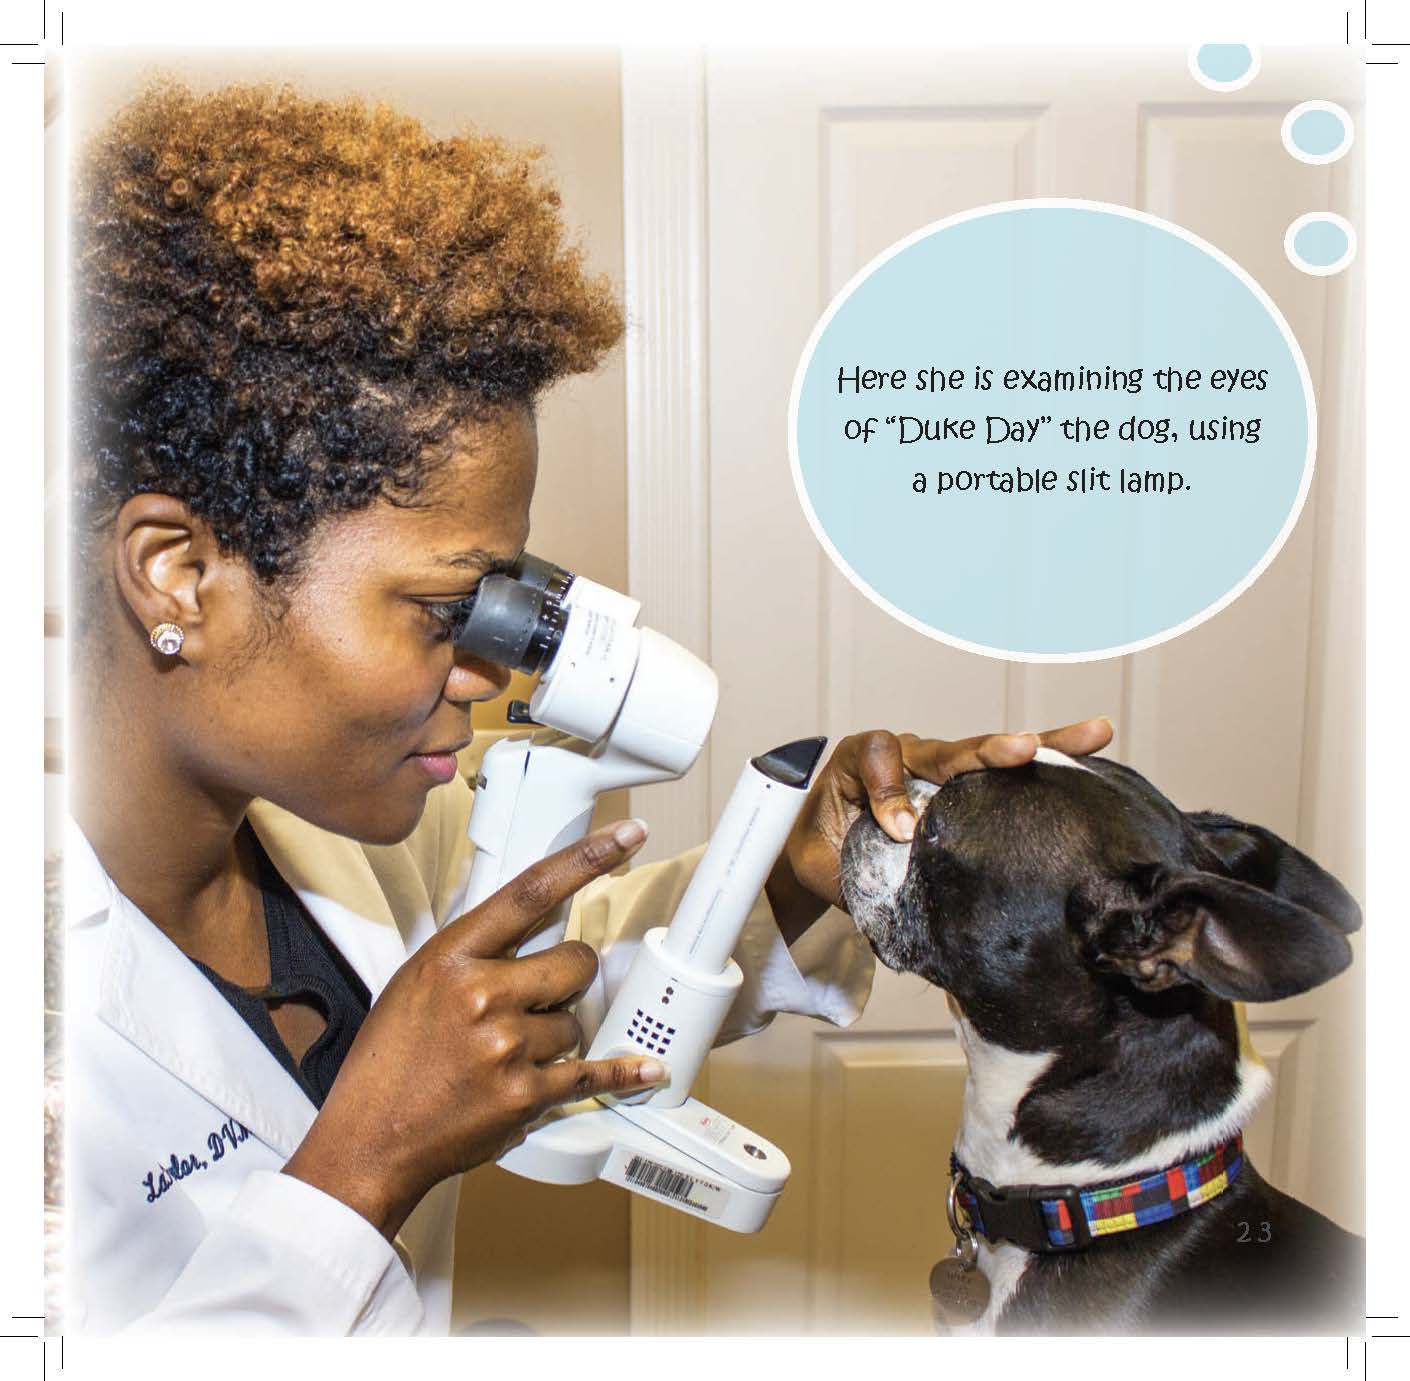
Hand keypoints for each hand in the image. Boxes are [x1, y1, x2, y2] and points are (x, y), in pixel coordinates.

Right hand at [282, 819, 666, 1239]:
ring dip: (557, 1033)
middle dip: (570, 974)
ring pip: (576, 1020)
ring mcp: (508, 1046)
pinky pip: (591, 1072)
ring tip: (511, 1053)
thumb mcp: (418, 982)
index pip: (531, 891)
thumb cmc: (389, 1061)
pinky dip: (620, 1073)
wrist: (370, 1139)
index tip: (626, 836)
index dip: (586, 858)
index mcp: (452, 957)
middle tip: (543, 994)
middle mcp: (483, 995)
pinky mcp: (526, 1095)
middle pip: (575, 960)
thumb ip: (475, 952)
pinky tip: (646, 1069)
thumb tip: (533, 922)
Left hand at [765, 719, 1113, 936]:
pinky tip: (1095, 751)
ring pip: (990, 754)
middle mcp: (907, 754)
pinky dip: (1051, 765)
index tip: (897, 829)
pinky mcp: (966, 787)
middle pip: (950, 747)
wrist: (824, 853)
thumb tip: (903, 846)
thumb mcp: (818, 862)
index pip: (880, 754)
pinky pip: (1009, 773)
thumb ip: (850, 862)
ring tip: (1095, 733)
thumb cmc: (822, 853)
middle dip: (989, 750)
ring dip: (1045, 747)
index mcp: (862, 760)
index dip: (890, 791)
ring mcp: (941, 767)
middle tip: (1025, 749)